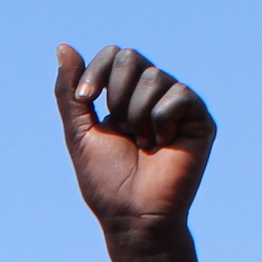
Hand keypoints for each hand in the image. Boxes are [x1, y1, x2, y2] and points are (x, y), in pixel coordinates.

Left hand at [55, 44, 215, 250]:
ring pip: (153, 76)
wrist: (133, 214)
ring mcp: (177, 105)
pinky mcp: (199, 118)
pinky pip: (178, 94)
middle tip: (122, 128)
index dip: (97, 72)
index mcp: (125, 95)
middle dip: (117, 93)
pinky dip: (161, 120)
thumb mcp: (79, 132)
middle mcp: (152, 94)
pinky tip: (164, 143)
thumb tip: (62, 46)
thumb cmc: (106, 180)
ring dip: (137, 115)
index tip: (87, 100)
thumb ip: (70, 92)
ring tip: (144, 143)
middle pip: (131, 57)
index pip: (114, 55)